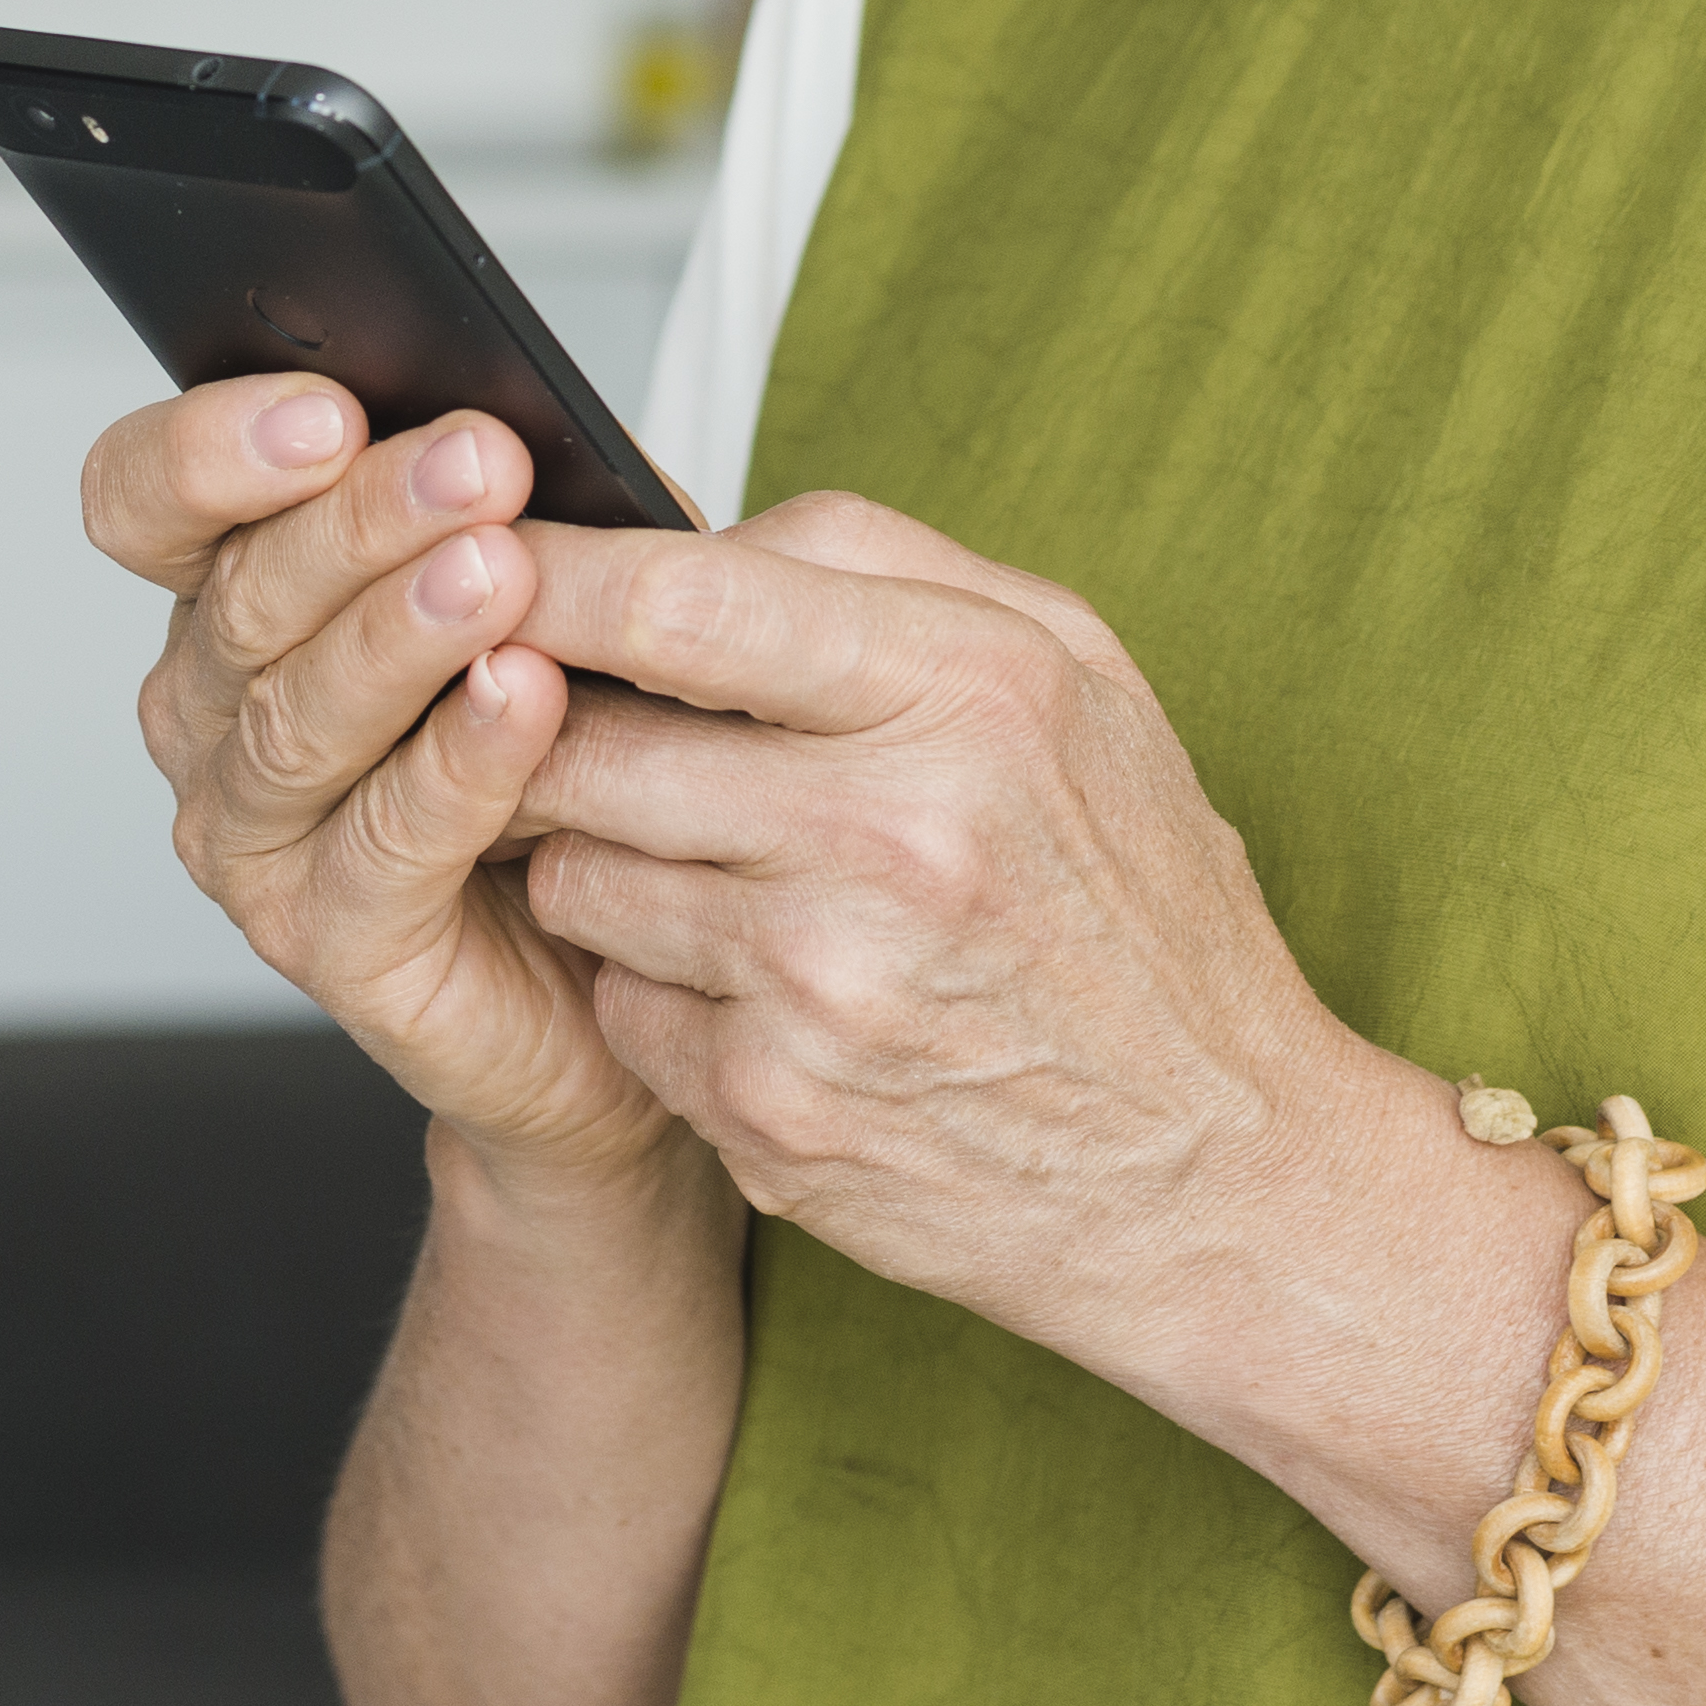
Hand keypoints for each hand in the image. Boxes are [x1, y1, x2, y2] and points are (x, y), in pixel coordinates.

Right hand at [83, 375, 677, 1182]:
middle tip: (477, 461)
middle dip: (361, 521)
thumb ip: (510, 504)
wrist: (620, 952)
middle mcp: (209, 714)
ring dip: (401, 634)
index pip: (145, 503)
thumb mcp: (546, 580)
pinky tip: (522, 698)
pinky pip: (382, 843)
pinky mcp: (327, 939)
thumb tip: (525, 410)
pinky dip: (455, 763)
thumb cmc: (575, 738)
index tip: (325, 407)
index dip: (207, 451)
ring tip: (501, 572)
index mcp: (228, 599)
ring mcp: (252, 838)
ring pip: (296, 720)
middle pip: (241, 600)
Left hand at [506, 491, 1380, 1381]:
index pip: (682, 598)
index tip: (482, 554)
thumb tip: (684, 528)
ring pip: (581, 876)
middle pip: (586, 742)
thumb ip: (885, 572)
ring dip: (612, 867)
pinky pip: (621, 1008)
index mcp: (977, 692)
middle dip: (552, 732)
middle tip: (580, 735)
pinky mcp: (772, 1111)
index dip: (552, 572)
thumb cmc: (1141, 913)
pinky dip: (662, 995)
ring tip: (724, 879)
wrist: (1223, 1177)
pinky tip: (769, 1001)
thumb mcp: (1079, 686)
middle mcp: (895, 834)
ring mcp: (823, 986)